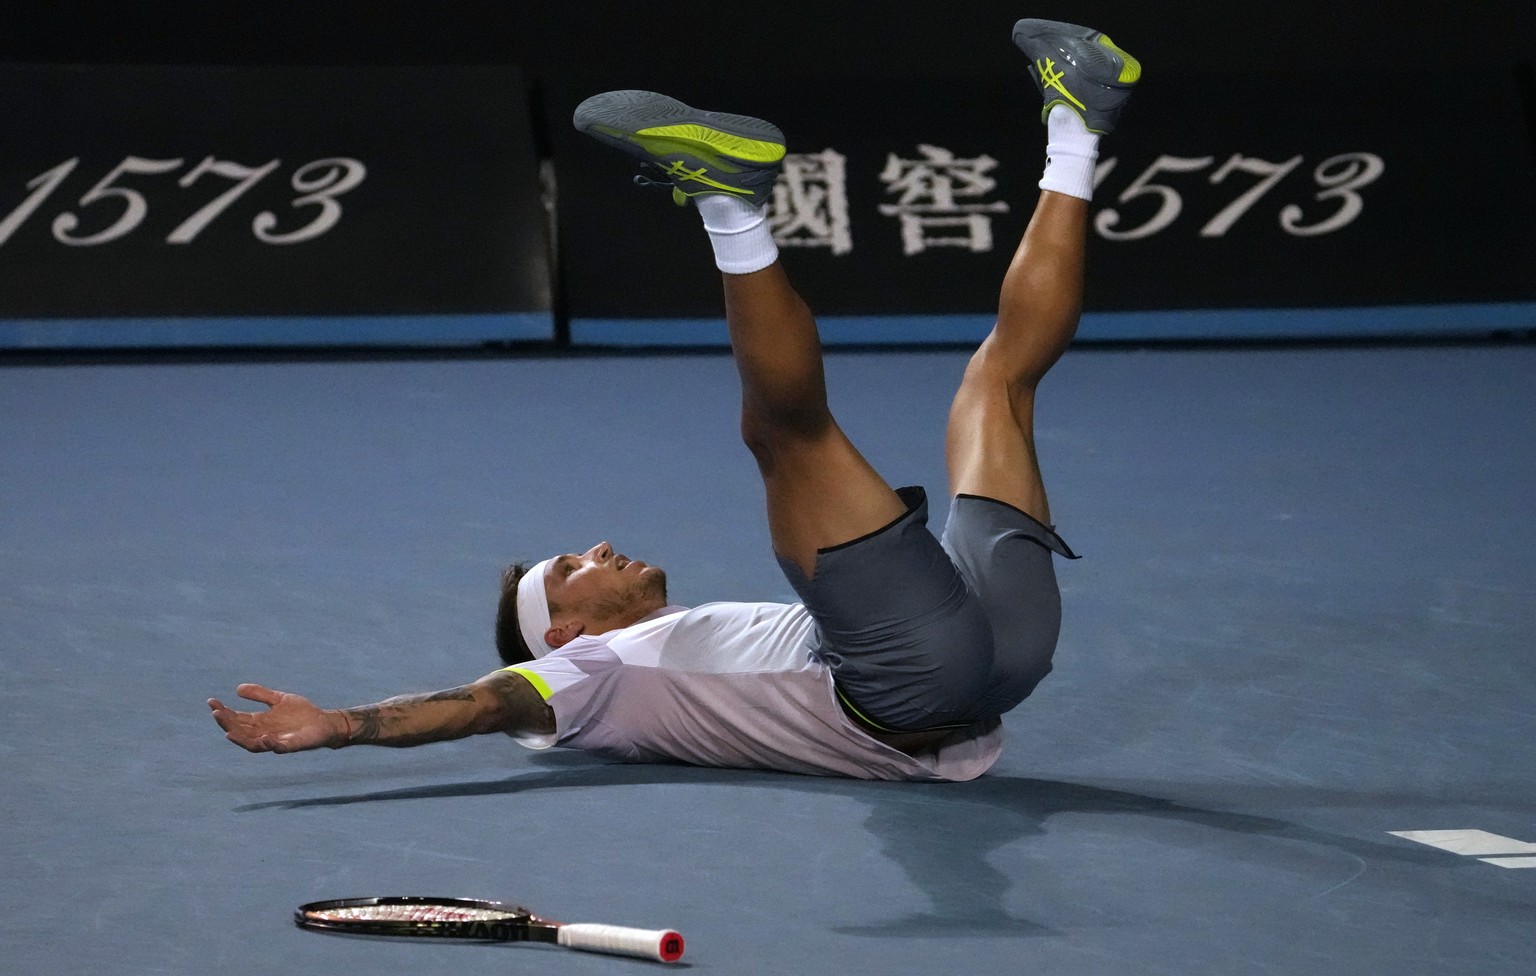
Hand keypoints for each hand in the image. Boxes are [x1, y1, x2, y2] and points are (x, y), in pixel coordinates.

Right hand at [207, 683, 346, 752]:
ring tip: (228, 732)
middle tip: (216, 713)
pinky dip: (269, 744)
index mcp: (259, 722)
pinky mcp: (290, 745)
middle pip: (239, 731)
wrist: (324, 722)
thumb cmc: (301, 713)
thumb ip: (260, 694)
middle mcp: (263, 733)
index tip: (211, 702)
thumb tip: (237, 689)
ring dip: (240, 739)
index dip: (223, 711)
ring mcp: (275, 740)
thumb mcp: (279, 699)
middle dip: (226, 723)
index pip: (236, 718)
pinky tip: (263, 737)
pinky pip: (277, 747)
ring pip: (252, 744)